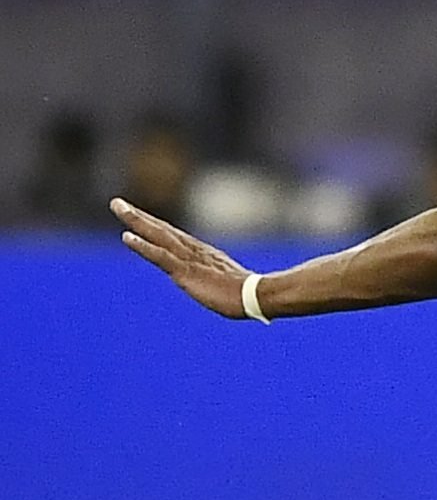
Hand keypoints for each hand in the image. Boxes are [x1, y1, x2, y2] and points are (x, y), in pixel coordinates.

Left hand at [112, 197, 254, 317]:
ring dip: (136, 221)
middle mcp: (193, 251)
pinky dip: (142, 245)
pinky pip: (159, 255)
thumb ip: (226, 283)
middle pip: (161, 229)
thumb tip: (236, 290)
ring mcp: (188, 259)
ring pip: (157, 235)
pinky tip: (126, 236)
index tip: (138, 216)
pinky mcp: (184, 271)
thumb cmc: (248, 295)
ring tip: (118, 207)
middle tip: (116, 203)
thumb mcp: (232, 285)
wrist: (257, 296)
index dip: (154, 225)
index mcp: (203, 254)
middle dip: (138, 216)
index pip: (173, 236)